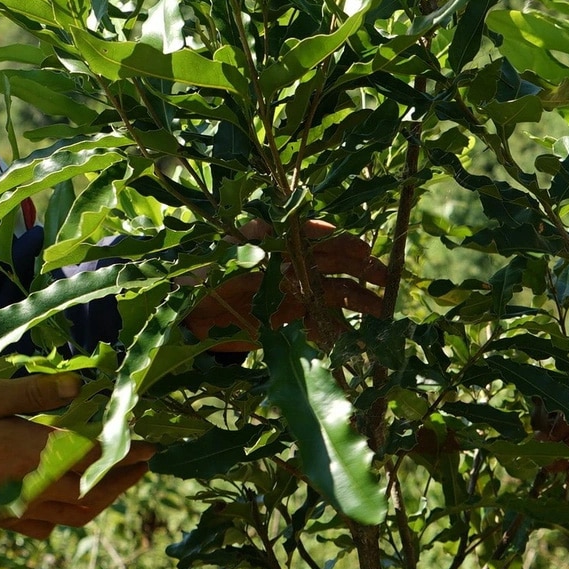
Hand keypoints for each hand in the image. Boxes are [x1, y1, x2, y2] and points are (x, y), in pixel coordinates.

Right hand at [0, 374, 152, 536]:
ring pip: (75, 514)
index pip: (93, 455)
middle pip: (93, 489)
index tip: (151, 442)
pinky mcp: (4, 520)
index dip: (126, 449)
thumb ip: (34, 392)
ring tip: (122, 481)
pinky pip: (48, 527)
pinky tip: (74, 503)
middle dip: (124, 476)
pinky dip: (69, 517)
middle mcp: (34, 487)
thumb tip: (79, 386)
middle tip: (146, 461)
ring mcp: (19, 508)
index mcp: (33, 453)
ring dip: (104, 499)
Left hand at [186, 218, 386, 350]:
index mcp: (276, 243)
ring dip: (358, 300)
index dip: (338, 240)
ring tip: (381, 310)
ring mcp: (293, 293)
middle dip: (360, 268)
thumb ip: (247, 241)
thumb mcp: (221, 253)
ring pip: (334, 293)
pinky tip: (357, 339)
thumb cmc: (200, 277)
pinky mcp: (290, 322)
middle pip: (333, 263)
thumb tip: (268, 228)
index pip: (313, 236)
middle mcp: (290, 265)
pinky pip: (320, 324)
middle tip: (383, 277)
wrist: (185, 319)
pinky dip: (338, 331)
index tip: (360, 247)